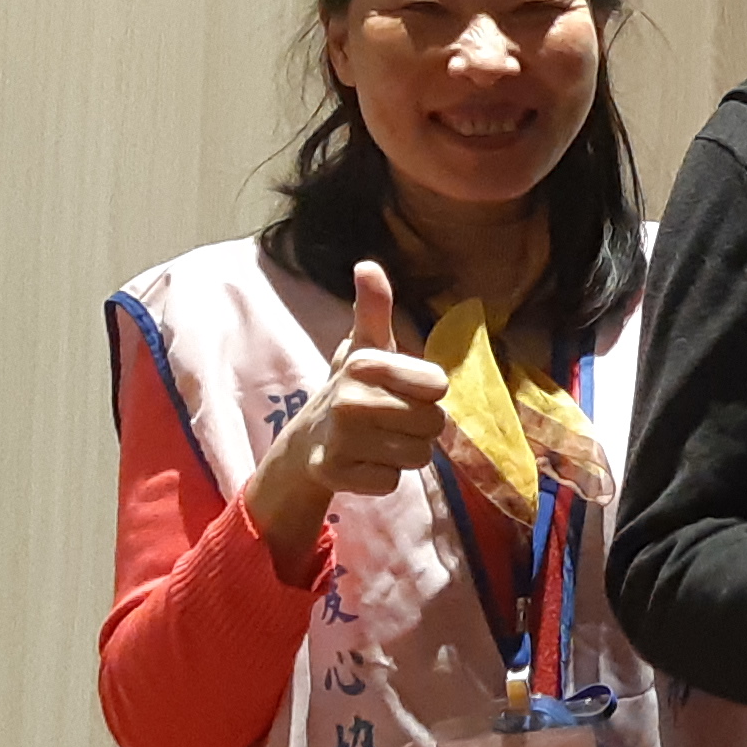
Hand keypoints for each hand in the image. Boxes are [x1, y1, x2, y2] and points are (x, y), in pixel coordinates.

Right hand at [243, 261, 451, 582]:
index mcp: (365, 363)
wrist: (307, 440)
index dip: (428, 392)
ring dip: (406, 452)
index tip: (404, 389)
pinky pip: (393, 482)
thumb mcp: (365, 346)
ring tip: (379, 440)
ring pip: (419, 456)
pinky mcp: (334, 474)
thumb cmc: (352, 388)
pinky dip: (385, 477)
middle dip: (420, 426)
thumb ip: (375, 309)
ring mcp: (339, 438)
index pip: (439, 386)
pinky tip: (363, 463)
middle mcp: (349, 399)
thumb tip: (367, 265)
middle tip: (391, 419)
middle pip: (433, 424)